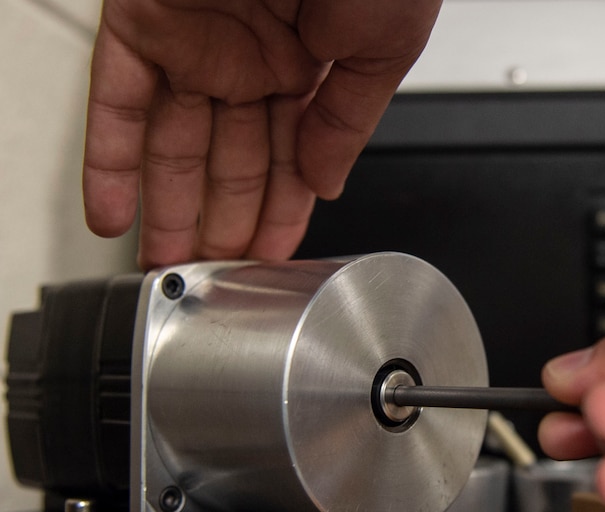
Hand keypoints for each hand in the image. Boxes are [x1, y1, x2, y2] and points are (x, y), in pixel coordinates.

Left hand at [82, 0, 440, 268]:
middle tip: (212, 281)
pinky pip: (116, 100)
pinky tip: (112, 212)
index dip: (279, 213)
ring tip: (163, 268)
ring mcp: (195, 39)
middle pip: (228, 160)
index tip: (270, 260)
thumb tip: (325, 182)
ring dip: (167, 209)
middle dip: (222, 224)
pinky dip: (110, 159)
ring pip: (172, 143)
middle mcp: (251, 54)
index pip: (290, 157)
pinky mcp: (144, 20)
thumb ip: (346, 122)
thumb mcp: (382, 48)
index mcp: (312, 61)